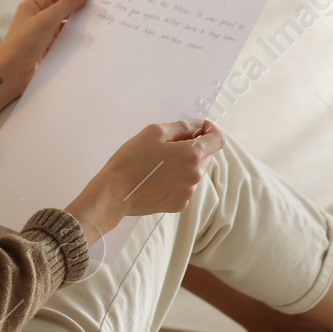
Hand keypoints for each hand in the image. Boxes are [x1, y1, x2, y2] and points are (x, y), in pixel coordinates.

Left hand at [0, 0, 94, 99]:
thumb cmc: (22, 44)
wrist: (10, 75)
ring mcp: (44, 32)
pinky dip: (77, 38)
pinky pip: (67, 39)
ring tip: (101, 23)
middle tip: (105, 7)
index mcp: (35, 4)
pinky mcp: (49, 47)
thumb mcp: (46, 20)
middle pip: (67, 7)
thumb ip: (68, 3)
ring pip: (68, 24)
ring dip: (82, 24)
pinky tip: (90, 39)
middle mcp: (39, 16)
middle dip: (84, 7)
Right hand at [65, 121, 225, 237]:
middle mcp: (196, 175)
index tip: (199, 128)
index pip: (218, 139)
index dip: (211, 130)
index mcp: (192, 155)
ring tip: (158, 164)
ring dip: (184, 164)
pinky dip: (176, 180)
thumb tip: (197, 127)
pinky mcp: (179, 204)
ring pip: (194, 172)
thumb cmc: (131, 159)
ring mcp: (189, 192)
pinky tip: (157, 178)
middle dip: (193, 147)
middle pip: (206, 156)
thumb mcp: (153, 132)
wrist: (114, 193)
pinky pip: (185, 187)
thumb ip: (181, 127)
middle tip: (168, 145)